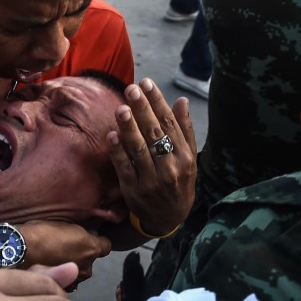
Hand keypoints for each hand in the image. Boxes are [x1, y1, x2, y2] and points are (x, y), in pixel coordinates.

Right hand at [18, 220, 112, 286]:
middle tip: (65, 250)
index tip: (87, 239)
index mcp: (91, 247)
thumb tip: (89, 235)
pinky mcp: (62, 288)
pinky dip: (62, 279)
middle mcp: (88, 266)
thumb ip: (81, 233)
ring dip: (72, 269)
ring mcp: (76, 280)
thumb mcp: (63, 224)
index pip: (106, 245)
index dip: (96, 241)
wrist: (18, 251)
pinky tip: (50, 273)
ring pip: (80, 273)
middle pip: (91, 261)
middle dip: (83, 256)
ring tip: (55, 263)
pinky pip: (68, 282)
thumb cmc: (39, 232)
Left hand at [108, 78, 196, 238]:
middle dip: (143, 110)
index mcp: (185, 157)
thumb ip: (184, 130)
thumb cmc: (179, 181)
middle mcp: (170, 168)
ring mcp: (151, 180)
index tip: (147, 83)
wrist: (169, 218)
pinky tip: (111, 135)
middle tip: (131, 89)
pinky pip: (124, 168)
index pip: (170, 124)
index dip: (158, 102)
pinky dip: (117, 152)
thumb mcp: (189, 158)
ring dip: (129, 128)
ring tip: (121, 108)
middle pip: (155, 134)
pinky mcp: (134, 190)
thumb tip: (182, 101)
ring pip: (139, 150)